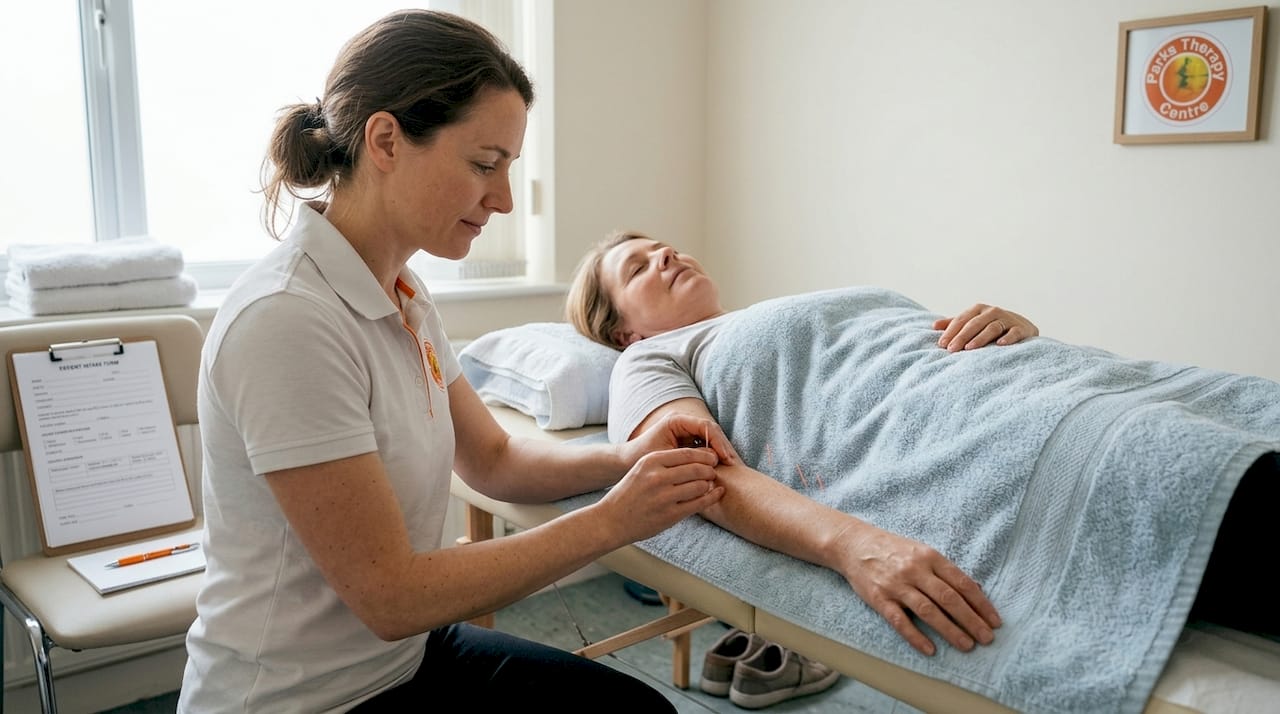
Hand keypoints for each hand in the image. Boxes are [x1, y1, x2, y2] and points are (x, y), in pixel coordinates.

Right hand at [595, 449, 723, 542]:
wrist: (610, 520)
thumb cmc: (629, 493)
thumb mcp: (642, 469)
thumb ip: (665, 462)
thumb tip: (699, 456)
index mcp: (651, 461)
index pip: (687, 453)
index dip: (704, 455)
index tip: (711, 458)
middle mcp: (658, 477)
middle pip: (697, 468)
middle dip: (710, 469)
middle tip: (714, 471)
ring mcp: (664, 497)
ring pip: (700, 485)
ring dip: (710, 484)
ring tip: (711, 484)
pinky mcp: (670, 515)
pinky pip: (699, 503)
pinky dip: (712, 497)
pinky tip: (717, 493)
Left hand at [623, 411, 738, 468]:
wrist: (626, 462)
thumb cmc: (640, 458)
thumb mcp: (664, 458)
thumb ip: (687, 457)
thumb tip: (712, 460)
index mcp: (676, 420)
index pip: (706, 427)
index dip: (719, 442)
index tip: (726, 459)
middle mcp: (683, 422)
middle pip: (712, 432)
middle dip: (724, 448)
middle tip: (734, 464)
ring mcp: (686, 431)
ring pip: (711, 440)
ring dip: (721, 453)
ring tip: (731, 468)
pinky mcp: (688, 442)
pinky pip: (705, 447)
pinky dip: (714, 458)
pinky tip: (720, 471)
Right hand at [833, 522, 1001, 655]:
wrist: (853, 544)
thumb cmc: (893, 549)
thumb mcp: (922, 552)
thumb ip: (946, 571)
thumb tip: (976, 589)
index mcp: (929, 557)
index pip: (962, 583)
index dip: (981, 604)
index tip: (995, 621)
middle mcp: (915, 570)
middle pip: (948, 598)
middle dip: (971, 620)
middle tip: (986, 638)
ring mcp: (896, 585)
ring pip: (928, 611)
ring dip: (950, 630)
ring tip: (966, 645)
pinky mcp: (879, 599)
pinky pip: (899, 620)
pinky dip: (915, 636)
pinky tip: (930, 649)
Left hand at [934, 303, 1037, 351]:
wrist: (1022, 327)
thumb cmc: (991, 325)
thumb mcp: (973, 322)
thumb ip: (955, 323)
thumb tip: (934, 326)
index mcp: (978, 309)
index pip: (961, 320)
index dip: (951, 332)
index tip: (941, 344)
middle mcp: (992, 311)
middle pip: (974, 324)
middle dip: (961, 337)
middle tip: (951, 349)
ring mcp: (1007, 319)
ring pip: (991, 328)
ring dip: (980, 338)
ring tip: (969, 348)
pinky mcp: (1020, 328)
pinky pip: (1013, 332)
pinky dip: (1008, 338)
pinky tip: (1000, 344)